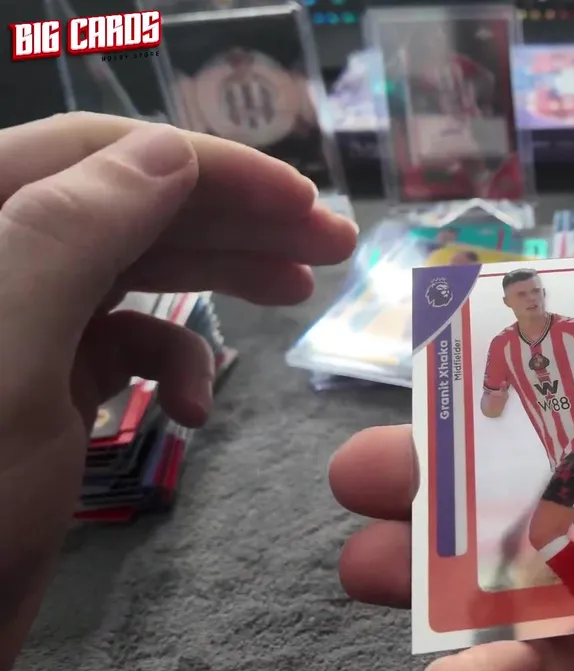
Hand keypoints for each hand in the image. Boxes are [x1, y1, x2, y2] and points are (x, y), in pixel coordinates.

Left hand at [0, 113, 357, 670]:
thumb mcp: (4, 362)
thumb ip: (71, 235)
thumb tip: (167, 153)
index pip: (96, 155)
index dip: (208, 168)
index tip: (303, 201)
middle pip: (127, 205)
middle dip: (233, 219)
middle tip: (334, 243)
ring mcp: (16, 319)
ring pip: (134, 266)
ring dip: (220, 276)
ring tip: (301, 292)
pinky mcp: (38, 378)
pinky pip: (123, 342)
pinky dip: (174, 364)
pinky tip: (196, 408)